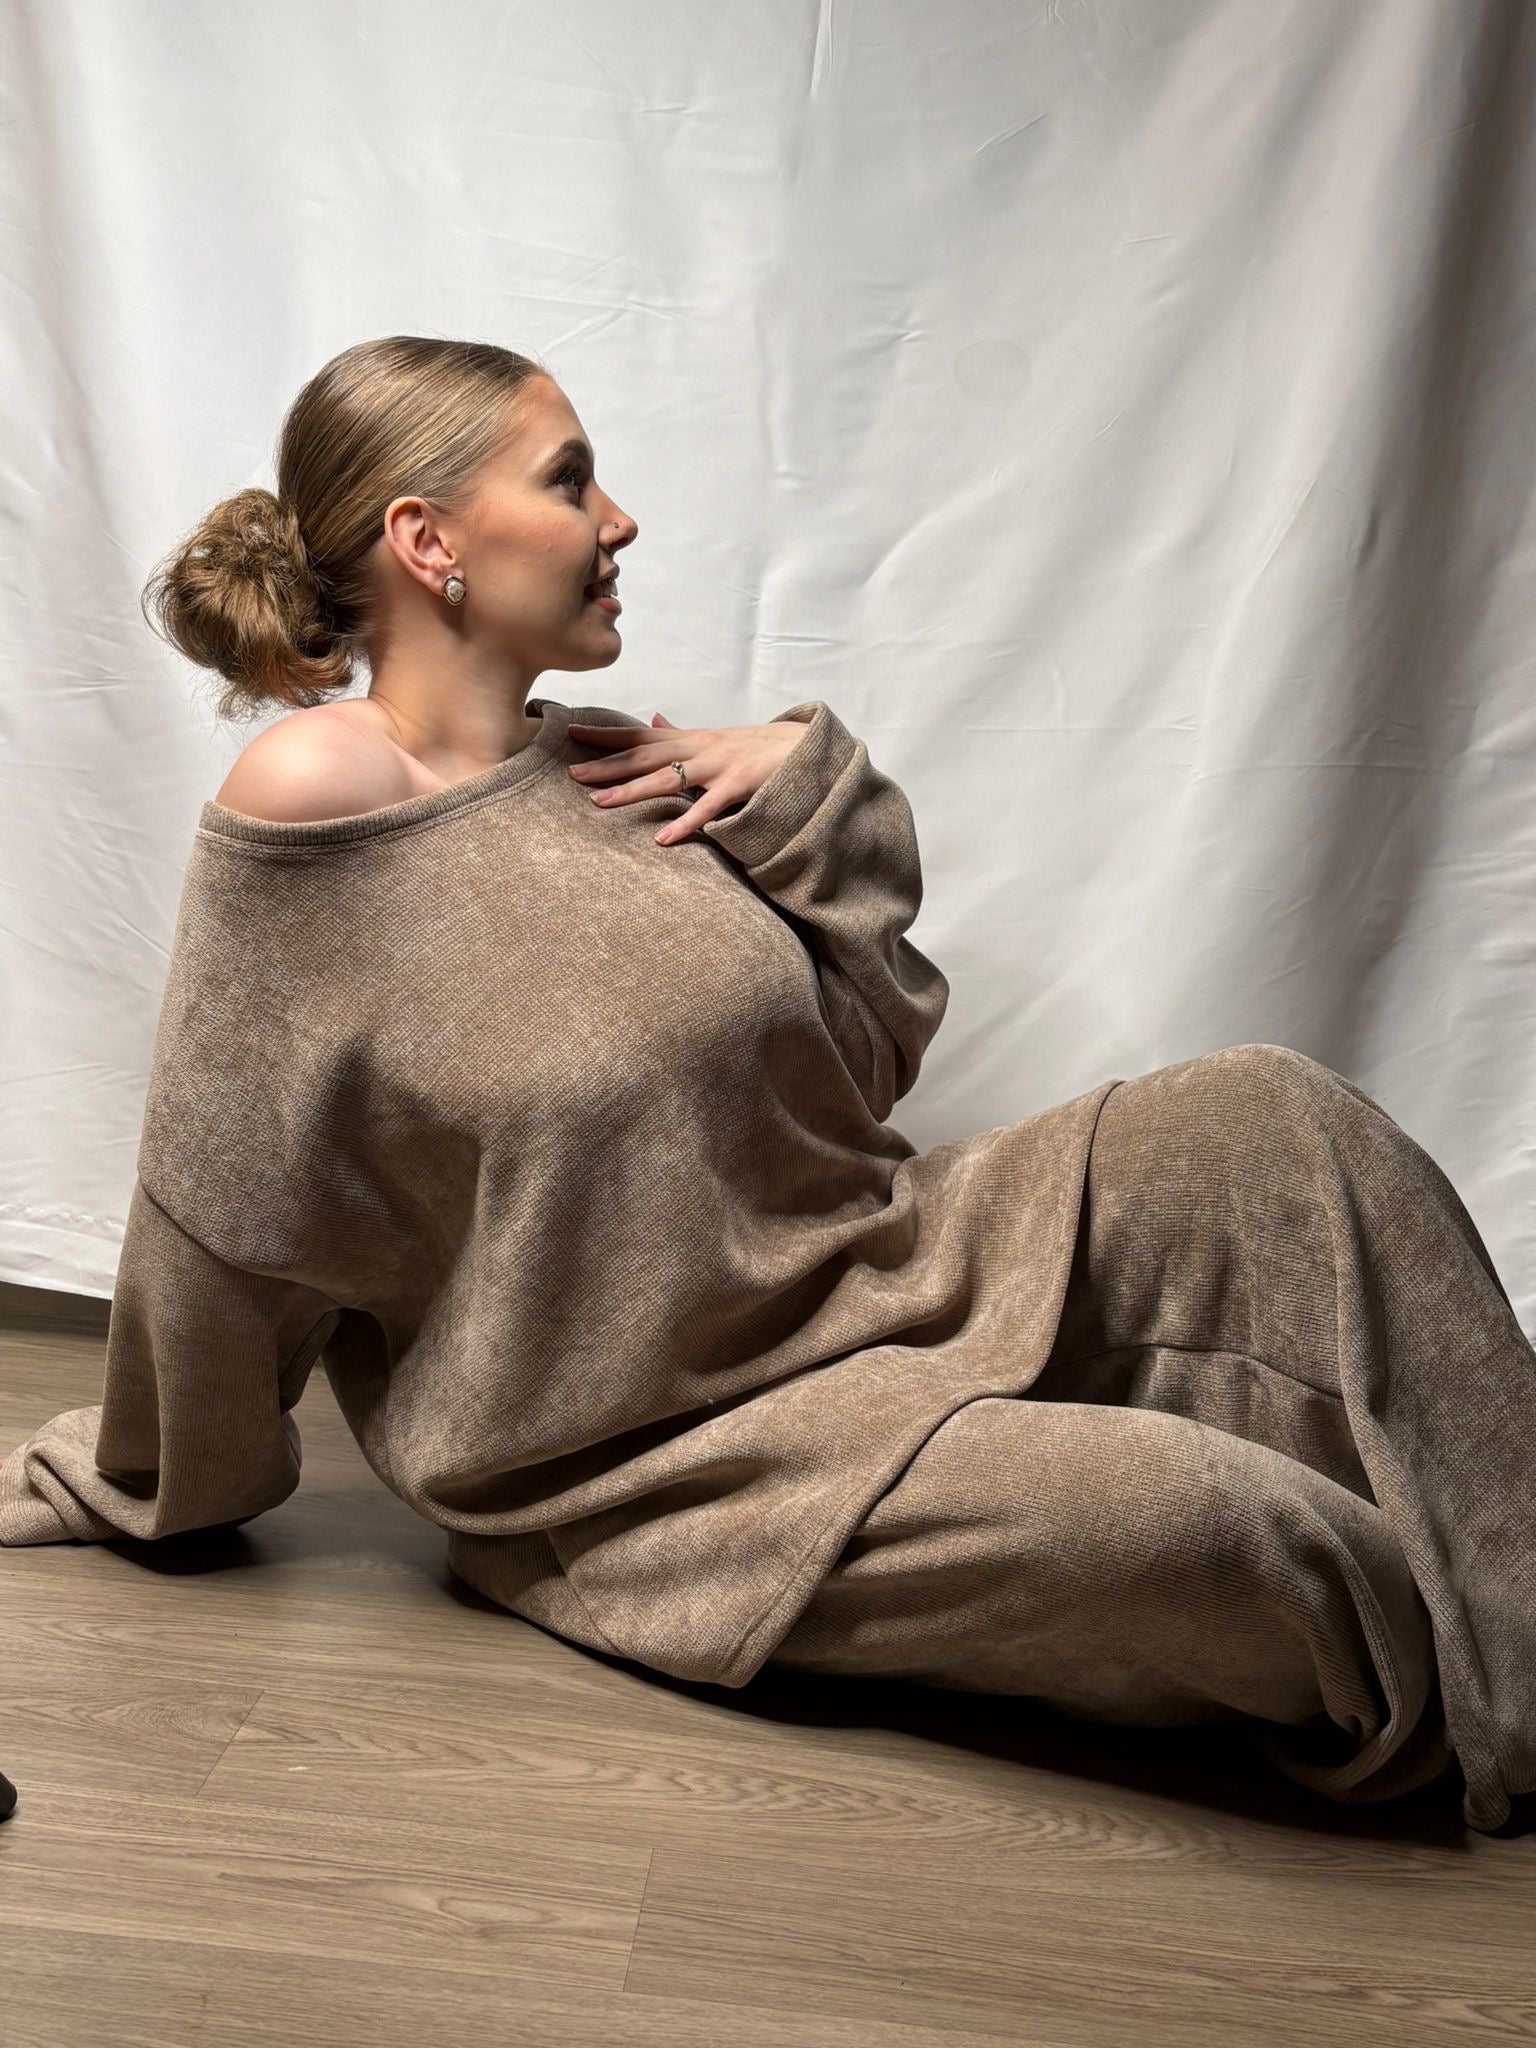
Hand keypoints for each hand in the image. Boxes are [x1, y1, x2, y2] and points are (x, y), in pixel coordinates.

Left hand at [565, 712, 808, 843]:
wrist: (801, 747)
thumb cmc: (755, 747)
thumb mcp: (711, 737)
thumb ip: (678, 733)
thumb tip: (651, 720)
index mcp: (690, 739)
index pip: (639, 735)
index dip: (605, 735)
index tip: (571, 732)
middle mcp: (698, 748)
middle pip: (644, 756)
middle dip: (607, 764)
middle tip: (572, 773)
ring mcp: (717, 766)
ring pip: (666, 778)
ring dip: (632, 790)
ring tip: (600, 803)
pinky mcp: (738, 786)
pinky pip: (707, 808)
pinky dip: (685, 824)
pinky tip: (663, 839)